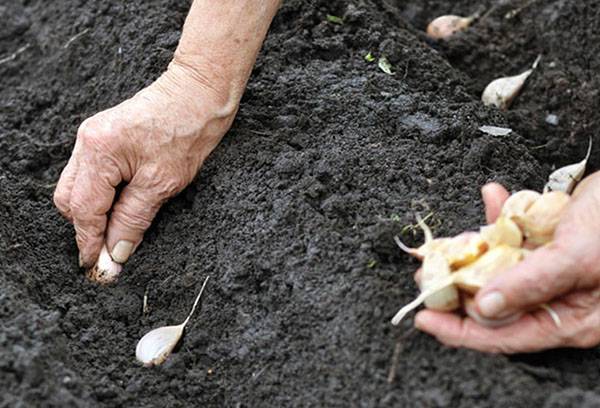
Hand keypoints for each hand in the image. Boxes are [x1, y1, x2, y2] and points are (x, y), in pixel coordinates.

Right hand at [54, 0, 281, 269]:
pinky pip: (92, 175)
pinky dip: (102, 196)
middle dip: (86, 229)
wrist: (201, 93)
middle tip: (109, 253)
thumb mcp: (162, 184)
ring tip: (117, 232)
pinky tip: (120, 207)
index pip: (84, 210)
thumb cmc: (188, 131)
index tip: (97, 267)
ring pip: (78, 188)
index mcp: (99, 151)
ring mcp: (94, 138)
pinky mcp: (105, 138)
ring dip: (94, 213)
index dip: (89, 242)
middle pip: (71, 200)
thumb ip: (133, 219)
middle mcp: (88, 143)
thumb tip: (116, 252)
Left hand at [413, 173, 599, 352]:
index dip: (460, 332)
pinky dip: (499, 218)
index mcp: (569, 318)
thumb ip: (532, 284)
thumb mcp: (578, 257)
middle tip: (426, 274)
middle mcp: (557, 300)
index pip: (505, 336)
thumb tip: (485, 309)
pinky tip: (493, 196)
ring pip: (497, 270)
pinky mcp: (549, 243)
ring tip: (443, 245)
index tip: (424, 319)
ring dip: (470, 253)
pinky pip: (514, 237)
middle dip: (456, 289)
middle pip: (493, 304)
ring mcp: (550, 271)